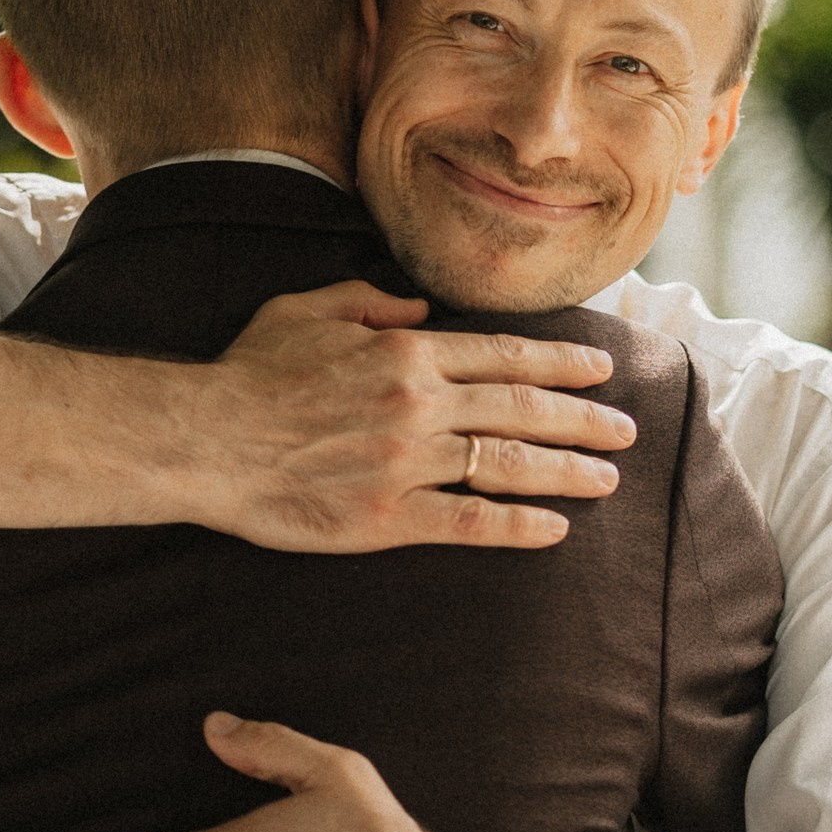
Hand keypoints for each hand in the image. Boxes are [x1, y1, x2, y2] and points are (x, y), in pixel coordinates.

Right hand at [181, 282, 637, 552]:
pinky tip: (554, 529)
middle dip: (584, 417)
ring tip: (608, 478)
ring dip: (567, 470)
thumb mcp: (307, 309)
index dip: (561, 361)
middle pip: (522, 407)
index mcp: (405, 352)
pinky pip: (469, 521)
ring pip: (508, 462)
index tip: (601, 368)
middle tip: (626, 428)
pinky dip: (518, 524)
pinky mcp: (388, 517)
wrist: (205, 439)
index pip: (504, 355)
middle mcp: (419, 403)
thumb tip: (419, 311)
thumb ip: (369, 302)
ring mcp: (407, 462)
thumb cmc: (249, 373)